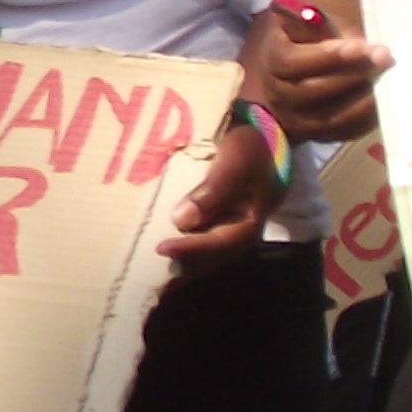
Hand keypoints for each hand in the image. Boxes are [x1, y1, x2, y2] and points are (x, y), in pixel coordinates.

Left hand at [159, 123, 281, 273]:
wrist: (262, 133)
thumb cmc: (249, 147)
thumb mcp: (235, 162)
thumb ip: (214, 190)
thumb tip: (183, 221)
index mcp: (249, 221)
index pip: (219, 243)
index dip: (190, 249)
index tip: (161, 249)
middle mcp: (240, 231)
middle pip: (211, 258)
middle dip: (183, 268)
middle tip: (149, 277)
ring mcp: (231, 228)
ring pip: (206, 256)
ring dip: (182, 265)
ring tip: (151, 276)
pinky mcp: (220, 221)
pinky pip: (201, 242)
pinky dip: (184, 252)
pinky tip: (162, 255)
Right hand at [240, 8, 387, 144]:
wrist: (304, 72)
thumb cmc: (312, 42)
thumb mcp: (313, 25)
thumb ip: (323, 26)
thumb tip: (338, 31)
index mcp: (272, 61)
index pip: (291, 63)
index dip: (326, 56)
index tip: (360, 46)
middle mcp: (277, 94)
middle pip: (310, 91)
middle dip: (351, 75)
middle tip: (384, 58)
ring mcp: (296, 120)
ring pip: (329, 117)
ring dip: (362, 98)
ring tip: (386, 78)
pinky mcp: (318, 136)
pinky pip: (344, 132)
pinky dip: (367, 117)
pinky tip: (383, 98)